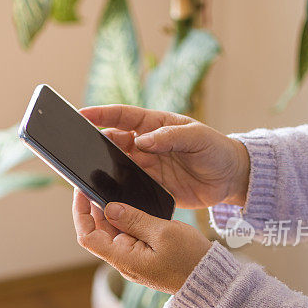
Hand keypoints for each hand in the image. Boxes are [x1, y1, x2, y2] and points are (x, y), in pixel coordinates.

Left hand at [72, 189, 210, 294]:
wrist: (209, 280)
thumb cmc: (190, 259)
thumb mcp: (163, 232)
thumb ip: (134, 219)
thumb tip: (109, 208)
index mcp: (123, 258)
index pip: (87, 236)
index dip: (81, 214)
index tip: (82, 192)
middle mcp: (123, 261)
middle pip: (98, 232)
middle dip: (95, 208)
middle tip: (98, 183)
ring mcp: (133, 259)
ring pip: (113, 233)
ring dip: (111, 213)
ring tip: (114, 189)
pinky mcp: (143, 257)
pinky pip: (127, 236)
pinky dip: (126, 220)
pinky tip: (131, 205)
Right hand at [80, 104, 249, 207]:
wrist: (230, 179)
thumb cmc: (216, 149)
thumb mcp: (197, 137)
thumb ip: (169, 137)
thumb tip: (141, 140)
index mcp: (155, 124)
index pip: (122, 116)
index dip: (101, 114)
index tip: (81, 114)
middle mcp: (145, 144)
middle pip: (112, 141)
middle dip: (94, 143)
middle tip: (77, 147)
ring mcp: (146, 166)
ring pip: (116, 165)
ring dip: (103, 168)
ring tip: (86, 172)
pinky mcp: (150, 186)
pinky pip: (128, 187)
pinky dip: (116, 190)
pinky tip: (107, 193)